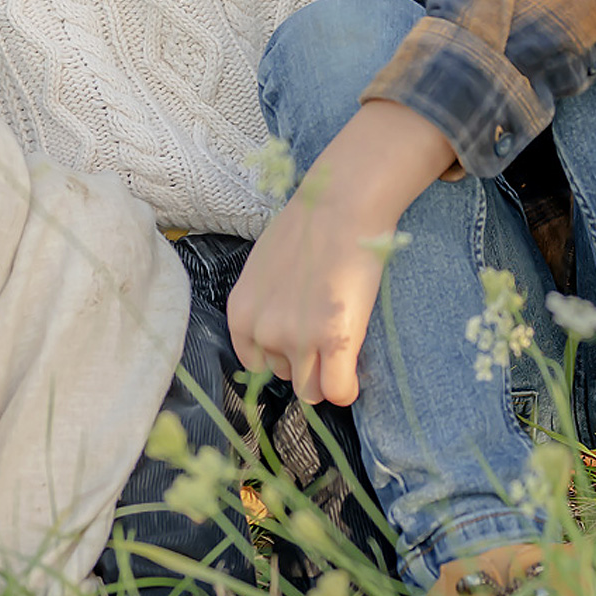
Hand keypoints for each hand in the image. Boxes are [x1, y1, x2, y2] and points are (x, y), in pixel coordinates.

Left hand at [227, 101, 456, 405]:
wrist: (341, 204)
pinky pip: (339, 391)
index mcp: (240, 313)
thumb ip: (266, 303)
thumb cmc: (308, 226)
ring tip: (343, 347)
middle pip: (285, 378)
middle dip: (305, 363)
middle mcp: (262, 331)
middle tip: (327, 335)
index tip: (303, 341)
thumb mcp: (265, 267)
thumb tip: (281, 328)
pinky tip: (355, 373)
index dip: (282, 355)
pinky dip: (347, 389)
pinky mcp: (334, 341)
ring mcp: (298, 339)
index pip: (255, 364)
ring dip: (327, 375)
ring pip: (311, 390)